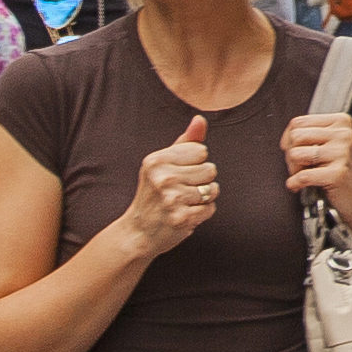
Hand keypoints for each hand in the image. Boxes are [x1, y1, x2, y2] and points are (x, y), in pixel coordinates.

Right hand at [116, 130, 221, 260]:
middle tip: (179, 191)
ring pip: (213, 189)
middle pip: (210, 169)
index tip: (177, 175)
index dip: (194, 164)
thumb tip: (200, 119)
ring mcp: (172, 199)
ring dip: (203, 198)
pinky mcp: (181, 218)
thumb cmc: (154, 194)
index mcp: (156, 160)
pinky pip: (210, 208)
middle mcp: (163, 178)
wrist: (138, 232)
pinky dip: (202, 213)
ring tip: (183, 203)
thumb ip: (185, 142)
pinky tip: (184, 215)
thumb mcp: (162, 165)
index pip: (201, 150)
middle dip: (201, 181)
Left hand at [277, 109, 351, 205]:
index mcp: (341, 121)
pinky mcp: (337, 173)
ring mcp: (342, 153)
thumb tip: (286, 138)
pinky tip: (300, 187)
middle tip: (300, 167)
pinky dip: (295, 184)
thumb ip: (309, 134)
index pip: (298, 122)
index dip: (289, 140)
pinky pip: (302, 176)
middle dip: (290, 155)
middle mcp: (344, 134)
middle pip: (295, 136)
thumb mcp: (329, 144)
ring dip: (294, 169)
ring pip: (295, 154)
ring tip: (304, 175)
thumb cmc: (338, 170)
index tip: (295, 152)